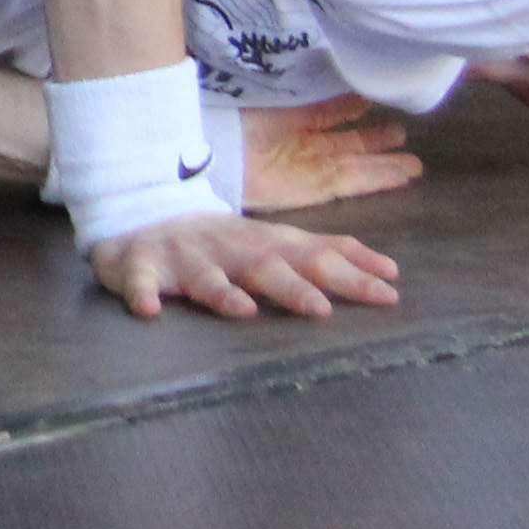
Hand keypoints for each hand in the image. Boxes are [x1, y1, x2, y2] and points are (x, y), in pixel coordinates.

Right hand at [86, 210, 401, 320]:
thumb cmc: (223, 242)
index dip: (351, 272)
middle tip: (323, 309)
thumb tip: (389, 272)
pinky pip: (139, 281)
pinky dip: (142, 293)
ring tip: (243, 311)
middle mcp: (229, 248)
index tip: (390, 291)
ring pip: (206, 277)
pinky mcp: (141, 266)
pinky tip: (148, 311)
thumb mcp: (276, 242)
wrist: (143, 217)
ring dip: (224, 293)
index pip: (316, 255)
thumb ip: (326, 254)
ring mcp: (184, 258)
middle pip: (266, 267)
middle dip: (294, 286)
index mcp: (265, 244)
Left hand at [242, 98, 424, 212]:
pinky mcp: (315, 190)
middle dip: (376, 142)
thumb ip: (322, 97)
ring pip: (358, 165)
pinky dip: (376, 179)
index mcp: (295, 116)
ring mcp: (313, 167)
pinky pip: (353, 183)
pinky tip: (397, 174)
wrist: (221, 151)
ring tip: (414, 165)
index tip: (380, 101)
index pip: (334, 111)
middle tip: (404, 136)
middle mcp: (307, 142)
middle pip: (350, 143)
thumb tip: (354, 88)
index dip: (355, 108)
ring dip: (386, 165)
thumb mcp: (287, 99)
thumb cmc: (245, 116)